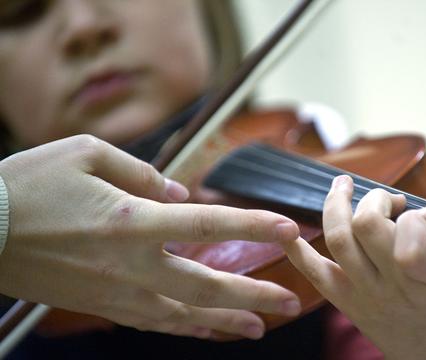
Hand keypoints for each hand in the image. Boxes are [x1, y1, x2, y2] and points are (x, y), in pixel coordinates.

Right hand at [0, 135, 301, 339]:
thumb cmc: (29, 185)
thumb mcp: (86, 154)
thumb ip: (142, 173)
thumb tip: (179, 193)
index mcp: (133, 220)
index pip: (209, 226)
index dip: (254, 228)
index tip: (290, 230)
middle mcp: (132, 263)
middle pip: (207, 285)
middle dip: (255, 295)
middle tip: (292, 301)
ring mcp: (117, 291)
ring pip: (185, 314)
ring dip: (227, 321)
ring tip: (261, 328)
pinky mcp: (101, 305)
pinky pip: (154, 321)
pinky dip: (186, 327)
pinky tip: (206, 329)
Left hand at [281, 175, 425, 358]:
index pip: (410, 234)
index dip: (414, 215)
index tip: (425, 215)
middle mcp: (395, 285)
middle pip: (366, 226)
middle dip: (376, 199)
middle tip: (390, 202)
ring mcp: (367, 294)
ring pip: (339, 240)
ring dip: (336, 205)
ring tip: (343, 188)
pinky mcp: (348, 303)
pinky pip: (316, 273)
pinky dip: (297, 250)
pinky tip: (289, 231)